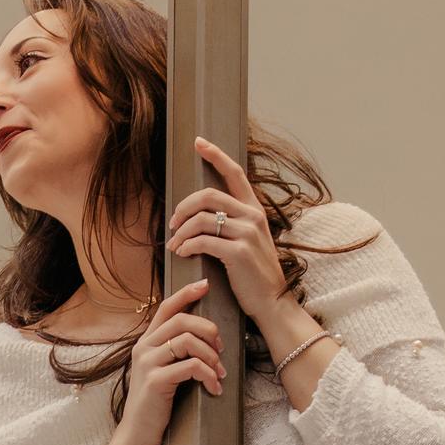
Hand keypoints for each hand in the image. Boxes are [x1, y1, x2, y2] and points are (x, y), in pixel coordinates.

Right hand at [113, 278, 224, 444]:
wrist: (138, 432)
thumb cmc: (156, 402)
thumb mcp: (162, 370)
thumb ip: (174, 352)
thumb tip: (204, 337)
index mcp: (146, 342)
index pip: (166, 307)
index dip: (186, 293)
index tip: (206, 284)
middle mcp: (144, 348)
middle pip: (181, 320)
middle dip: (208, 330)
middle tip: (222, 349)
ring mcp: (148, 364)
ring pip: (187, 340)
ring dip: (211, 355)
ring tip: (219, 373)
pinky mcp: (156, 381)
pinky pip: (191, 367)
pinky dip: (208, 375)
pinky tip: (214, 387)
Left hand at [166, 137, 289, 328]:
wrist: (272, 303)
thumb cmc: (253, 275)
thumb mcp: (249, 242)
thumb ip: (232, 224)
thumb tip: (200, 217)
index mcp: (254, 210)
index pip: (235, 173)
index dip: (215, 155)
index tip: (198, 142)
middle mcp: (253, 216)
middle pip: (208, 195)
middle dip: (183, 207)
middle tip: (172, 223)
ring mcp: (247, 233)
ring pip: (202, 219)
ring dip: (181, 231)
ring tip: (174, 245)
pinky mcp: (239, 252)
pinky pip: (202, 241)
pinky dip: (186, 246)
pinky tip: (182, 253)